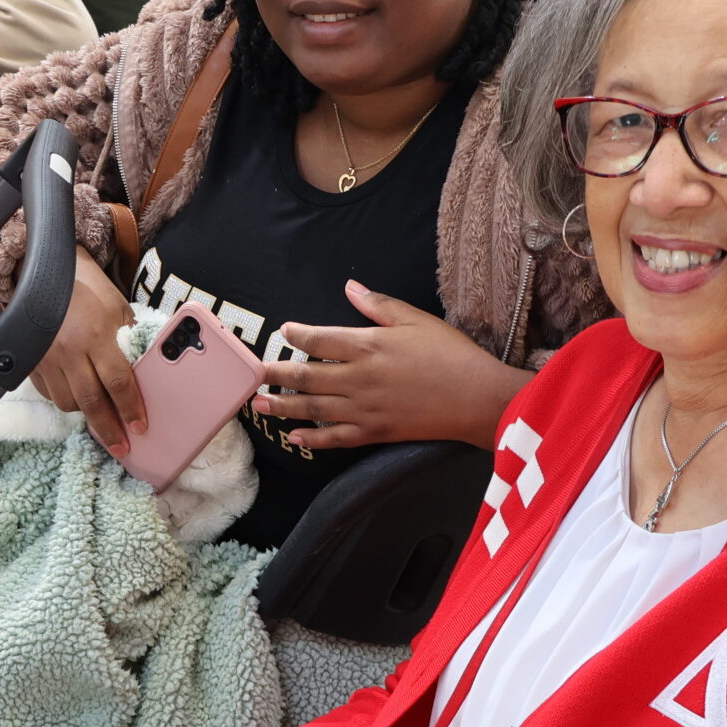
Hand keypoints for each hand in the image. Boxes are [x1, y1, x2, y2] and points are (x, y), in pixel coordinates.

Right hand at [27, 249, 144, 456]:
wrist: (47, 273)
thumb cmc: (89, 291)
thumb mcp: (118, 309)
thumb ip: (129, 340)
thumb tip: (144, 372)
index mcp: (97, 336)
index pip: (118, 382)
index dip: (130, 408)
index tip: (140, 427)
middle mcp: (70, 351)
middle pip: (91, 402)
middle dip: (108, 429)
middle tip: (121, 448)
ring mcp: (47, 358)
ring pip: (68, 402)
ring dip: (86, 413)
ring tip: (99, 415)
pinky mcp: (31, 361)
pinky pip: (49, 393)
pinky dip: (65, 400)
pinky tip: (76, 397)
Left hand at [257, 281, 530, 450]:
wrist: (477, 398)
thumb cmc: (451, 354)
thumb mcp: (416, 319)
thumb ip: (378, 305)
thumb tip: (349, 288)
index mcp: (369, 345)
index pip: (319, 339)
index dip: (296, 335)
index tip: (282, 332)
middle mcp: (359, 378)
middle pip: (306, 376)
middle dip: (274, 374)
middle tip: (250, 374)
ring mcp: (365, 408)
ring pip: (314, 408)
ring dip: (283, 407)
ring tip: (258, 405)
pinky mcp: (376, 432)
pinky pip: (336, 438)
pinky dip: (313, 438)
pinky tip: (295, 438)